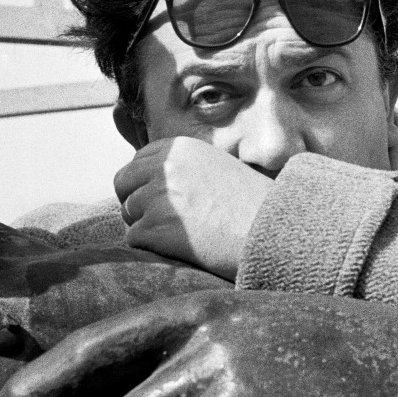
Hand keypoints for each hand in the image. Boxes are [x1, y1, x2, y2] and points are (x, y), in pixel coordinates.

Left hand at [114, 137, 272, 280]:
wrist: (275, 231)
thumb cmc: (251, 206)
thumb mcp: (215, 168)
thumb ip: (182, 169)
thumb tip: (145, 182)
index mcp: (179, 148)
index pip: (136, 162)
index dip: (142, 184)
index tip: (159, 200)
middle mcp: (165, 166)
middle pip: (123, 184)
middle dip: (134, 203)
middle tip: (159, 221)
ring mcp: (158, 196)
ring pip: (128, 213)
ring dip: (146, 227)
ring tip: (182, 235)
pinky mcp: (156, 227)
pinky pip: (134, 238)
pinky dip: (151, 247)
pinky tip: (180, 248)